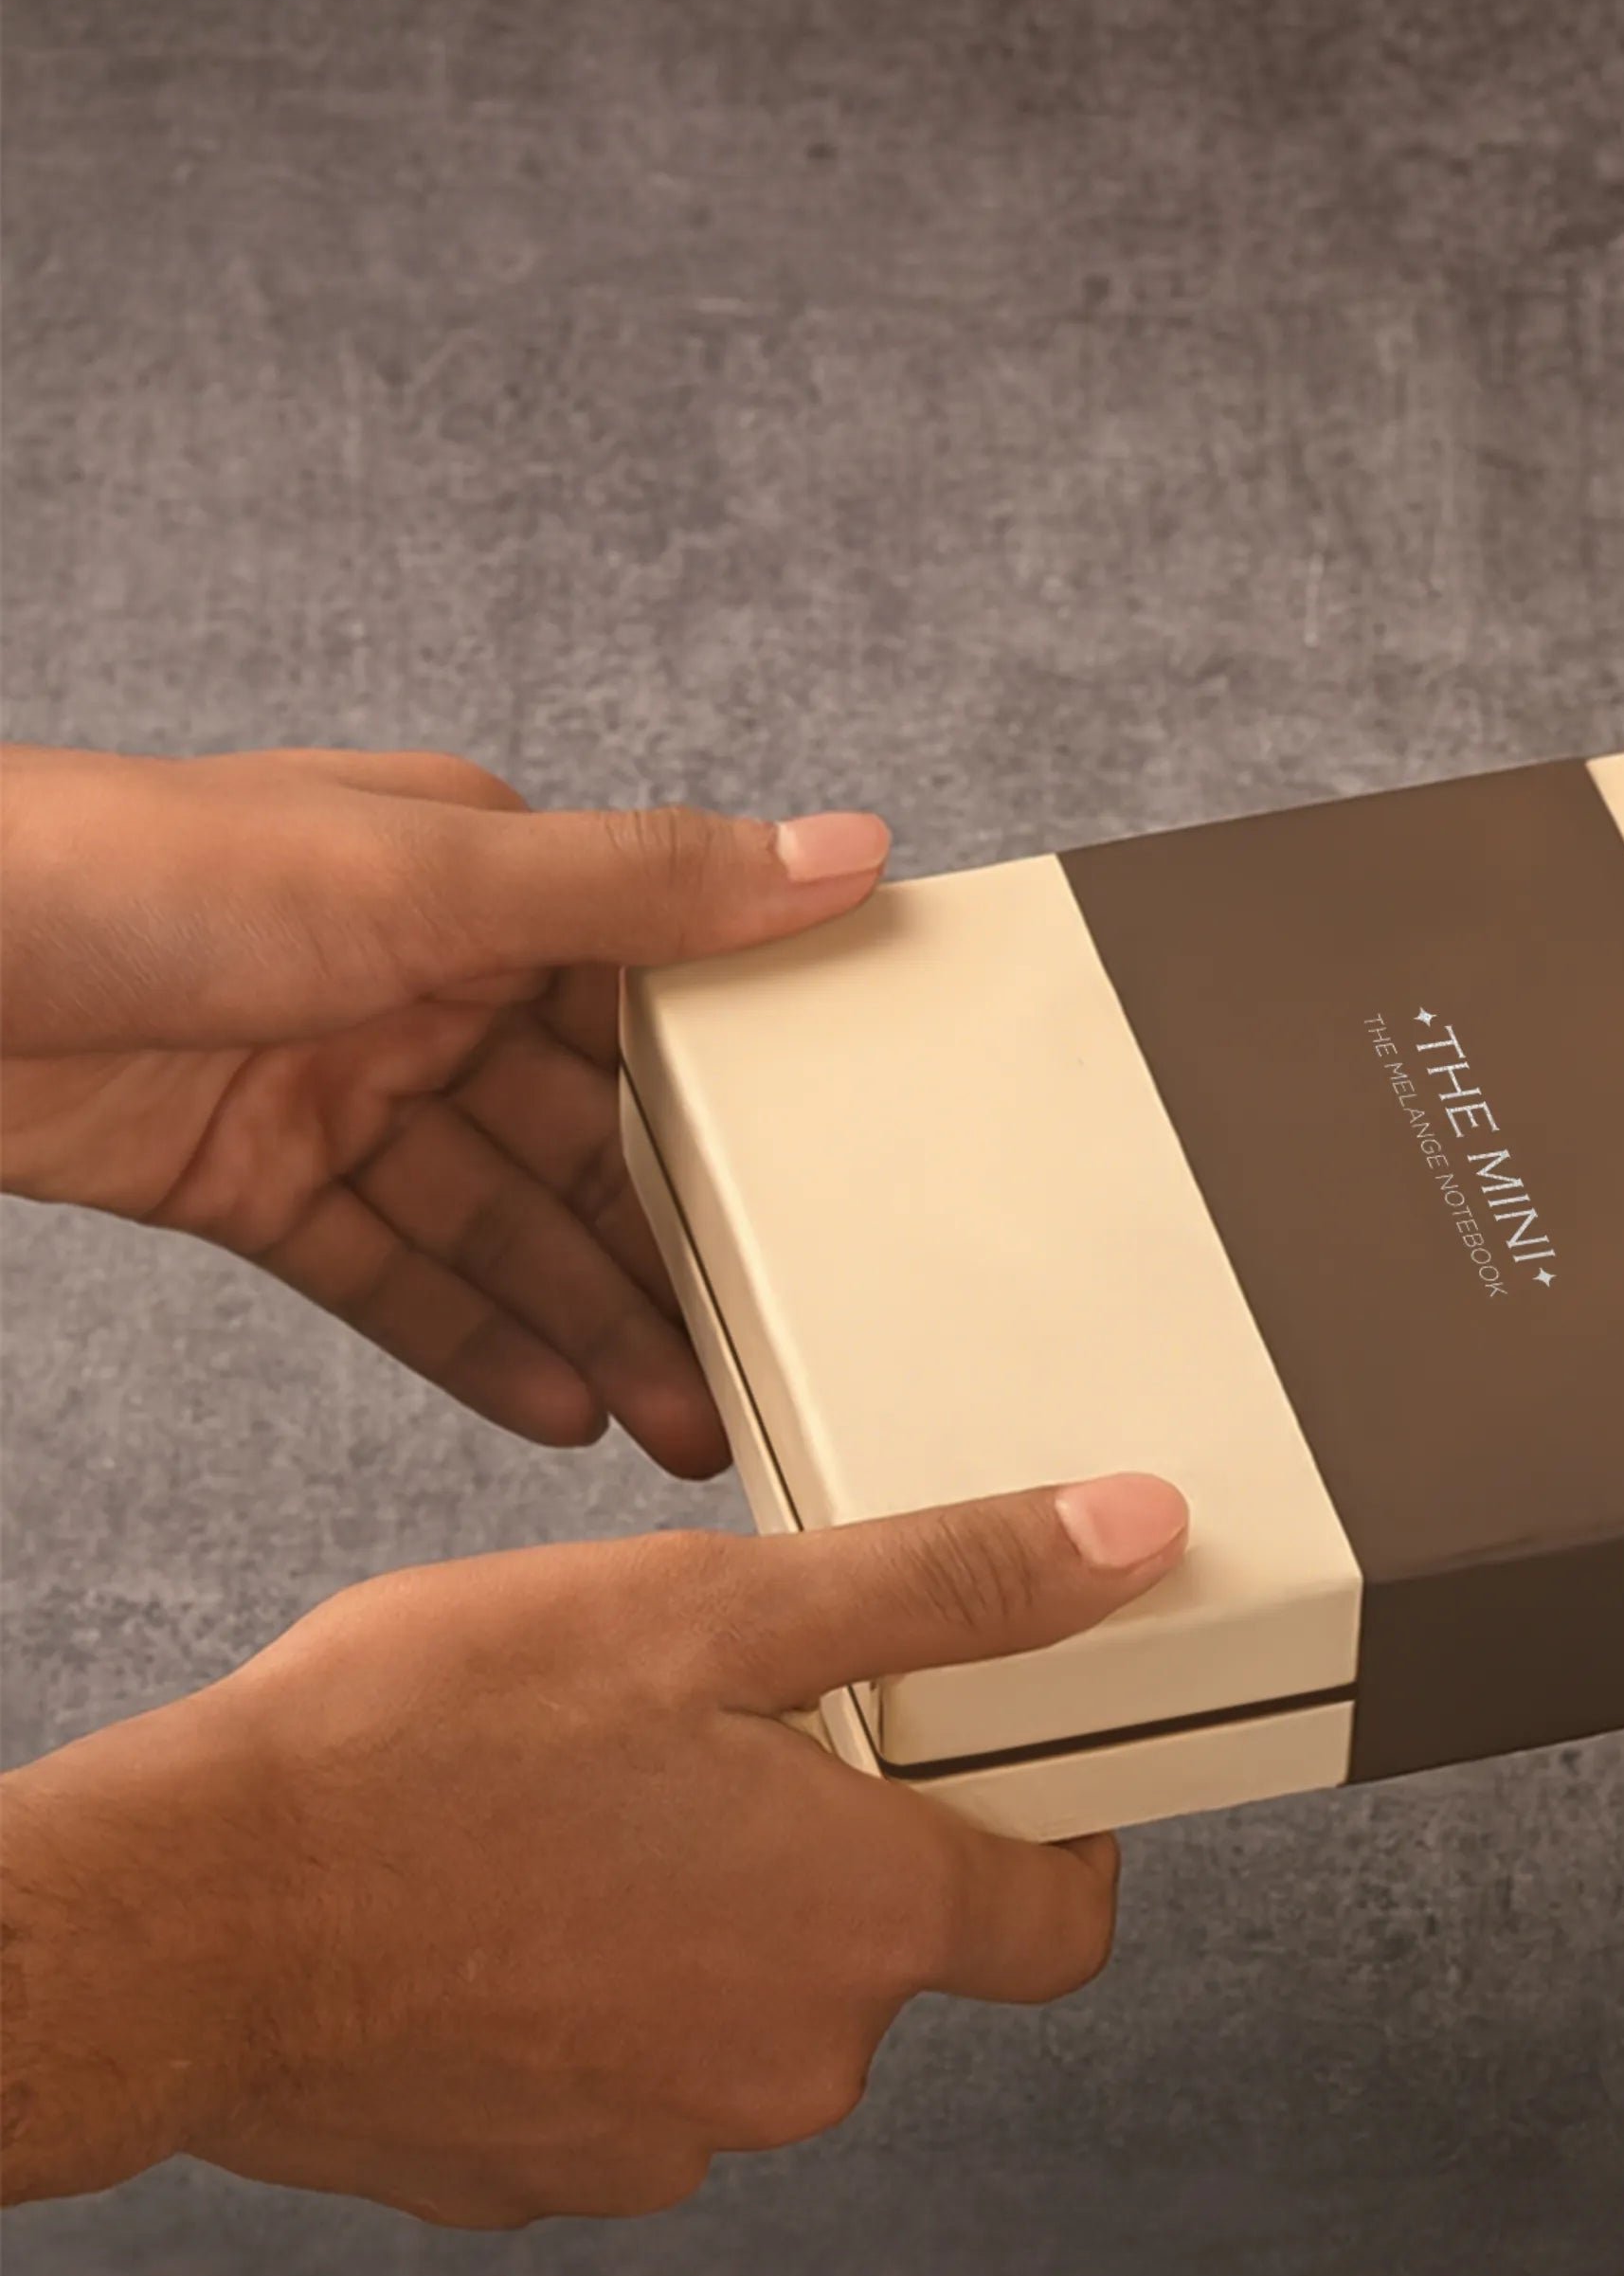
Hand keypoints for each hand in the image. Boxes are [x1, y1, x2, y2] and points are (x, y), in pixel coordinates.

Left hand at [0, 743, 893, 1473]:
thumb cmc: (129, 872)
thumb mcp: (428, 877)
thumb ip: (644, 890)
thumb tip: (842, 850)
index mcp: (477, 881)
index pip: (649, 1010)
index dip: (738, 1114)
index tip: (830, 1203)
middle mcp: (415, 978)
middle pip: (580, 1142)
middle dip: (670, 1257)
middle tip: (759, 1364)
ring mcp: (332, 1085)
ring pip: (495, 1227)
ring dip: (588, 1324)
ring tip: (679, 1425)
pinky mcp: (250, 1180)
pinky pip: (390, 1277)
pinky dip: (470, 1345)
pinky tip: (555, 1413)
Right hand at [0, 1471, 1189, 2223]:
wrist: (179, 1920)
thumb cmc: (423, 1754)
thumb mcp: (714, 1609)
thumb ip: (946, 1586)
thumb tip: (1124, 1541)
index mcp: (864, 1922)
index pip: (1064, 1922)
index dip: (1050, 1839)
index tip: (994, 1776)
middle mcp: (793, 2063)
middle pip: (887, 1951)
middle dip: (829, 1848)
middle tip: (705, 1745)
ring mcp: (665, 2140)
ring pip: (746, 2007)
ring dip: (702, 1919)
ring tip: (576, 1817)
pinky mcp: (545, 2174)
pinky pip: (627, 2069)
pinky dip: (596, 1994)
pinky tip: (504, 1908)